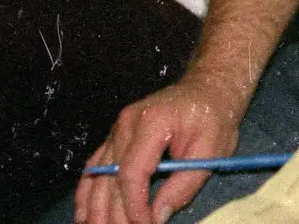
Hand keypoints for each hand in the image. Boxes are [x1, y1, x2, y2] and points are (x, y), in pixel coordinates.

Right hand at [76, 77, 247, 223]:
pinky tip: (84, 214)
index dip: (134, 206)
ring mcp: (117, 128)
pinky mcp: (115, 135)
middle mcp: (127, 124)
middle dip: (115, 214)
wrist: (207, 88)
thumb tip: (158, 217)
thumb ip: (183, 186)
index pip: (133, 172)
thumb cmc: (214, 117)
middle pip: (111, 178)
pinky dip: (88, 192)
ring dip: (95, 209)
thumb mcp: (211, 151)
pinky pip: (95, 166)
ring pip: (97, 175)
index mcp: (152, 123)